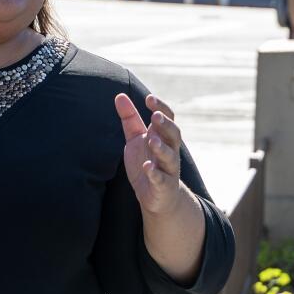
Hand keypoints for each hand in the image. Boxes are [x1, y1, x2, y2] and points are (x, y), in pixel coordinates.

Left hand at [114, 92, 193, 218]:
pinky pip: (162, 179)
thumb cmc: (148, 163)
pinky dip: (155, 173)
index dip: (161, 107)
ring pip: (170, 156)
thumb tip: (119, 95)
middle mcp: (170, 151)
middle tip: (155, 116)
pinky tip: (147, 167)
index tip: (149, 98)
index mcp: (163, 137)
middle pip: (174, 134)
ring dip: (161, 147)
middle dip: (166, 125)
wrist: (158, 197)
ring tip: (152, 140)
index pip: (167, 118)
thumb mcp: (136, 140)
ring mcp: (168, 169)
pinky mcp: (164, 186)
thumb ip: (130, 119)